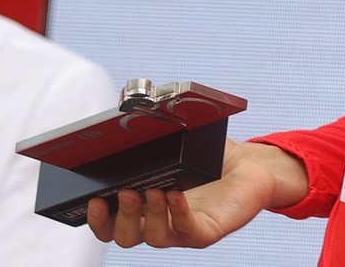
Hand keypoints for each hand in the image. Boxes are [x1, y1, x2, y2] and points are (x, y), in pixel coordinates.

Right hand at [86, 138, 306, 247]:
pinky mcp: (206, 232)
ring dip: (148, 216)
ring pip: (153, 238)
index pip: (110, 225)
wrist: (251, 167)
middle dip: (121, 216)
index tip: (93, 200)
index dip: (97, 219)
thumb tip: (130, 105)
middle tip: (127, 191)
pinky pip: (187, 231)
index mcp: (144, 208)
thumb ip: (154, 130)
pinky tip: (176, 194)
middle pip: (126, 236)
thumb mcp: (180, 143)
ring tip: (152, 191)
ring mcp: (182, 230)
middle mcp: (159, 222)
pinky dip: (178, 214)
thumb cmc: (212, 158)